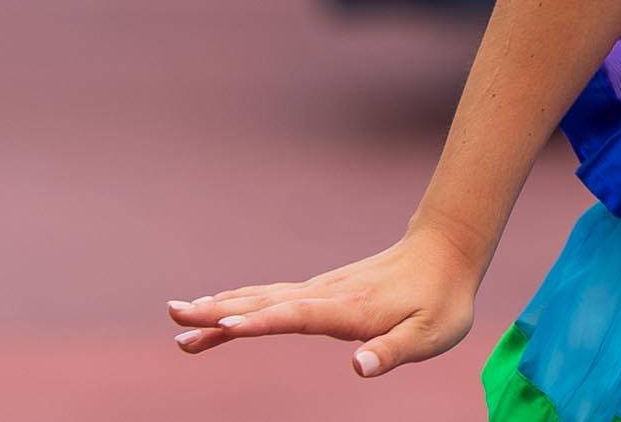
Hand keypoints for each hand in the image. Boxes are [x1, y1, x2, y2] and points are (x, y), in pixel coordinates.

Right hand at [167, 227, 479, 377]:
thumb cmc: (442, 299)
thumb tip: (358, 368)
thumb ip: (393, 352)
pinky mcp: (320, 292)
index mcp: (349, 309)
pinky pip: (271, 298)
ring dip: (220, 307)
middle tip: (174, 316)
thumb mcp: (431, 334)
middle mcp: (327, 295)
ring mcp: (321, 290)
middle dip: (218, 310)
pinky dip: (239, 304)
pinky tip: (217, 314)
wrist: (447, 252)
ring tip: (179, 319)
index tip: (221, 323)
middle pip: (265, 301)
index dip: (260, 320)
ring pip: (262, 297)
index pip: (296, 315)